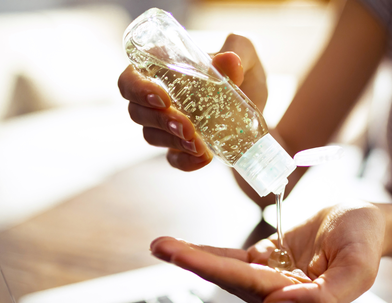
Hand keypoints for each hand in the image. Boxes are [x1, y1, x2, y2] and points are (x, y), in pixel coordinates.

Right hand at [117, 34, 267, 171]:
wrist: (260, 106)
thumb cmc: (242, 71)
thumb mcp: (245, 55)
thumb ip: (238, 52)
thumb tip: (228, 60)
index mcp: (161, 68)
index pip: (131, 79)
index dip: (138, 89)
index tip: (162, 98)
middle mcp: (157, 97)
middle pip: (137, 111)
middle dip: (159, 121)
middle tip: (186, 126)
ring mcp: (167, 126)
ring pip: (151, 136)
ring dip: (172, 141)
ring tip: (199, 145)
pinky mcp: (181, 148)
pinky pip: (173, 159)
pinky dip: (186, 161)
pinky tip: (204, 158)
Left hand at [150, 201, 386, 302]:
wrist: (366, 222)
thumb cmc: (365, 242)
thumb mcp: (356, 270)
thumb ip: (321, 298)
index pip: (256, 288)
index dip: (223, 272)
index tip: (194, 260)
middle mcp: (280, 296)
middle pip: (233, 279)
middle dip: (196, 263)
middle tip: (164, 247)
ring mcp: (270, 279)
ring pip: (227, 270)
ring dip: (194, 257)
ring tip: (162, 245)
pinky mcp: (264, 261)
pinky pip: (232, 257)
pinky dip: (207, 252)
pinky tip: (181, 247)